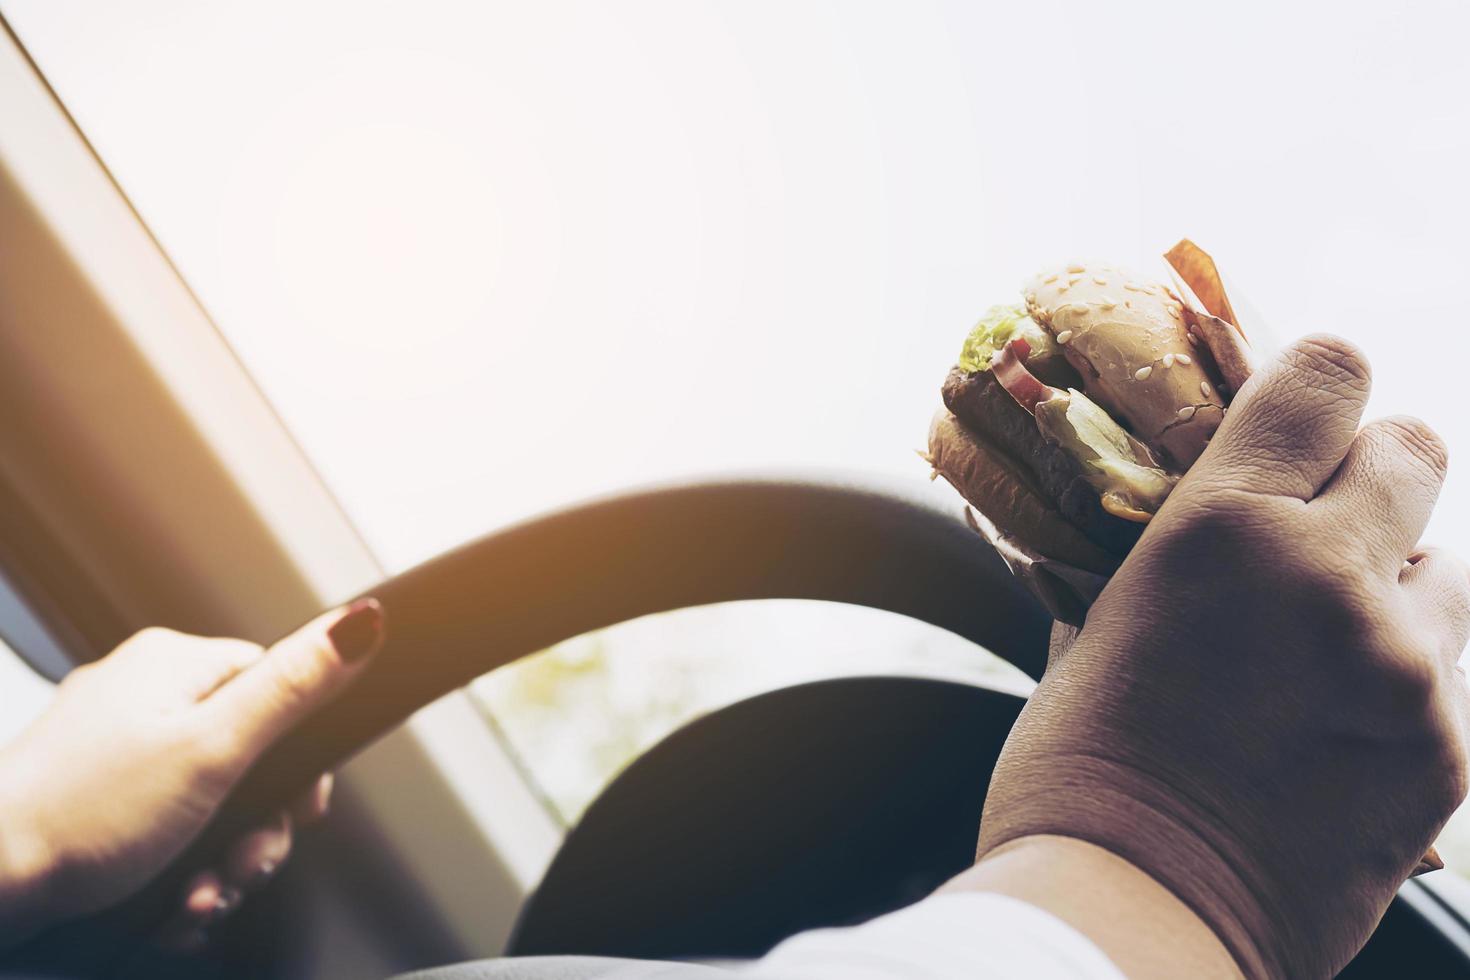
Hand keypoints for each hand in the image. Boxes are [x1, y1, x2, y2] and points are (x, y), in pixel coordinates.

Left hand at [0, 599, 383, 948]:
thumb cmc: (78, 818)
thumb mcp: (211, 750)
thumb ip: (293, 688)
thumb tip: (359, 623)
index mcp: (174, 665)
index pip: (278, 689)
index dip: (298, 761)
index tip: (295, 808)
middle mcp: (143, 696)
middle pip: (250, 759)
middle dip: (255, 830)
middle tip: (241, 866)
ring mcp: (114, 749)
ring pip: (210, 805)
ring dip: (217, 864)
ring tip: (196, 899)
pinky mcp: (94, 800)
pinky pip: (166, 829)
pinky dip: (176, 873)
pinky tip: (167, 903)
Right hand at [970, 337, 1468, 977]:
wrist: (1131, 919)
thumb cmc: (1079, 775)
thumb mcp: (1098, 634)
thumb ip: (1168, 562)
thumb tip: (1184, 522)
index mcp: (1222, 528)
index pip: (1328, 376)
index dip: (1324, 376)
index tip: (1312, 400)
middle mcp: (1331, 577)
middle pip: (1418, 450)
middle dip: (1375, 471)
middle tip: (1328, 524)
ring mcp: (1407, 669)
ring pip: (1452, 568)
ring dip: (1400, 585)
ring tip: (1335, 646)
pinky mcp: (1450, 753)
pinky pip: (1452, 674)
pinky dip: (1406, 683)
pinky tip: (1339, 731)